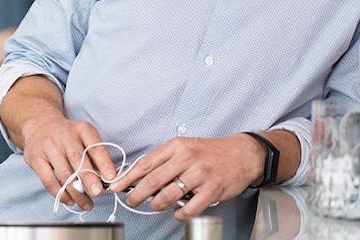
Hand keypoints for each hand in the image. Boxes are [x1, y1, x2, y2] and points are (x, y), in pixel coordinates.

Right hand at [17, 114, 118, 211]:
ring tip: (86, 204)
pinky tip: (70, 200)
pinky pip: (49, 181)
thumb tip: (107, 179)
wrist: (40, 125)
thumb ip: (95, 155)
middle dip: (89, 179)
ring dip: (77, 193)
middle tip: (97, 193)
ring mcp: (48, 147)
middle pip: (78, 160)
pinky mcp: (36, 158)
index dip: (104, 163)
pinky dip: (61, 194)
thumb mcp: (84, 137)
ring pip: (64, 174)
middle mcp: (64, 135)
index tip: (111, 178)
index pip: (95, 147)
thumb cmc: (67, 136)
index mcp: (82, 129)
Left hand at [107, 134, 267, 220]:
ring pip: (169, 195)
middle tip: (132, 201)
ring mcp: (200, 174)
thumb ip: (165, 159)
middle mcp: (187, 158)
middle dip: (137, 195)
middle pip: (153, 181)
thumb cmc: (210, 152)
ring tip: (156, 206)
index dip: (128, 177)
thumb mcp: (185, 147)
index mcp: (177, 146)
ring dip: (158, 204)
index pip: (146, 163)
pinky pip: (190, 208)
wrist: (243, 154)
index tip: (117, 186)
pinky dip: (180, 214)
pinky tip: (177, 212)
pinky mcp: (212, 190)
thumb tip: (141, 176)